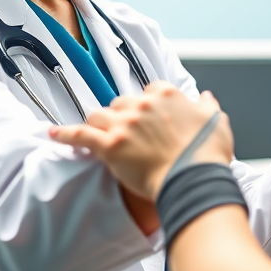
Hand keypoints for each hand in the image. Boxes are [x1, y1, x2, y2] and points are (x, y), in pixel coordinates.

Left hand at [49, 84, 234, 200]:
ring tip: (98, 134)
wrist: (194, 180)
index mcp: (167, 95)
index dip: (147, 104)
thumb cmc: (207, 155)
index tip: (149, 115)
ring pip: (99, 114)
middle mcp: (143, 104)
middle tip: (127, 132)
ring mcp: (124, 124)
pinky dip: (65, 133)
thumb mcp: (217, 123)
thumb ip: (208, 107)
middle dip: (122, 114)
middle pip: (121, 101)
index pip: (150, 90)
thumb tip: (205, 98)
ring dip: (99, 123)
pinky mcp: (110, 146)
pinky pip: (80, 135)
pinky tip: (53, 133)